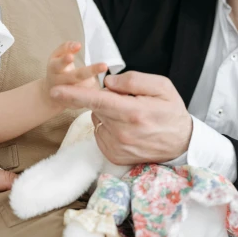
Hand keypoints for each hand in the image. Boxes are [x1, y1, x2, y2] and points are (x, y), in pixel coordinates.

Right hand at [44, 41, 106, 111]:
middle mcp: (60, 82)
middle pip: (76, 76)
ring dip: (93, 85)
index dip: (65, 60)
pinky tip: (101, 93)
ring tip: (100, 80)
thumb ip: (66, 48)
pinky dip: (94, 95)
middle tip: (104, 65)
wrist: (50, 94)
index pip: (59, 63)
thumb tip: (78, 44)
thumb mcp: (57, 57)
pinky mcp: (73, 104)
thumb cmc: (58, 70)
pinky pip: (86, 99)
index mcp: (54, 68)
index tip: (73, 55)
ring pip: (83, 89)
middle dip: (90, 71)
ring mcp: (66, 94)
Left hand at [50, 71, 192, 164]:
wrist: (182, 144)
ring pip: (98, 121)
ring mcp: (118, 147)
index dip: (74, 94)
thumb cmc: (172, 112)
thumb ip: (133, 80)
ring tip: (131, 118)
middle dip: (105, 99)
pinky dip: (109, 128)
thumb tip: (108, 82)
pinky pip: (100, 134)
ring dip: (107, 115)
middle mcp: (123, 132)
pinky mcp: (115, 156)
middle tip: (128, 101)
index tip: (55, 91)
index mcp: (134, 112)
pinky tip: (127, 129)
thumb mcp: (162, 87)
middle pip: (96, 108)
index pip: (97, 100)